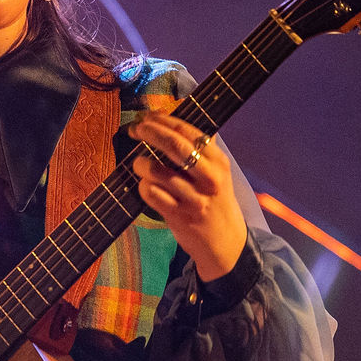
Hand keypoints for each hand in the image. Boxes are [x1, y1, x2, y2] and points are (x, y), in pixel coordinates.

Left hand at [131, 115, 247, 280]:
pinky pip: (151, 194)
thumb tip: (174, 120)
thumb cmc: (215, 202)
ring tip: (139, 163)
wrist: (225, 242)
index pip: (188, 131)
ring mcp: (194, 198)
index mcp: (219, 162)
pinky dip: (143, 186)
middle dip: (150, 132)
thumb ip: (200, 150)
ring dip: (141, 163)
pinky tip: (145, 186)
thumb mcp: (217, 174)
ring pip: (157, 171)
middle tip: (135, 129)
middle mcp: (209, 178)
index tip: (147, 117)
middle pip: (174, 145)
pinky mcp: (179, 216)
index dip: (163, 120)